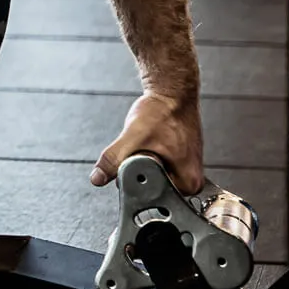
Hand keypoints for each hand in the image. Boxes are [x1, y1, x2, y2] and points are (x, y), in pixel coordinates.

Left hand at [90, 90, 204, 194]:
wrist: (171, 92)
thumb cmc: (162, 112)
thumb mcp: (132, 137)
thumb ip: (113, 160)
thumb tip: (97, 178)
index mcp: (188, 183)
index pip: (153, 196)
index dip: (136, 179)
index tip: (136, 158)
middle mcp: (191, 180)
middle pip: (152, 187)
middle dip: (139, 170)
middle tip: (145, 146)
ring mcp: (186, 169)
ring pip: (152, 176)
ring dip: (143, 161)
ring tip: (150, 141)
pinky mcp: (179, 160)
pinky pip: (156, 166)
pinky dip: (148, 155)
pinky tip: (152, 141)